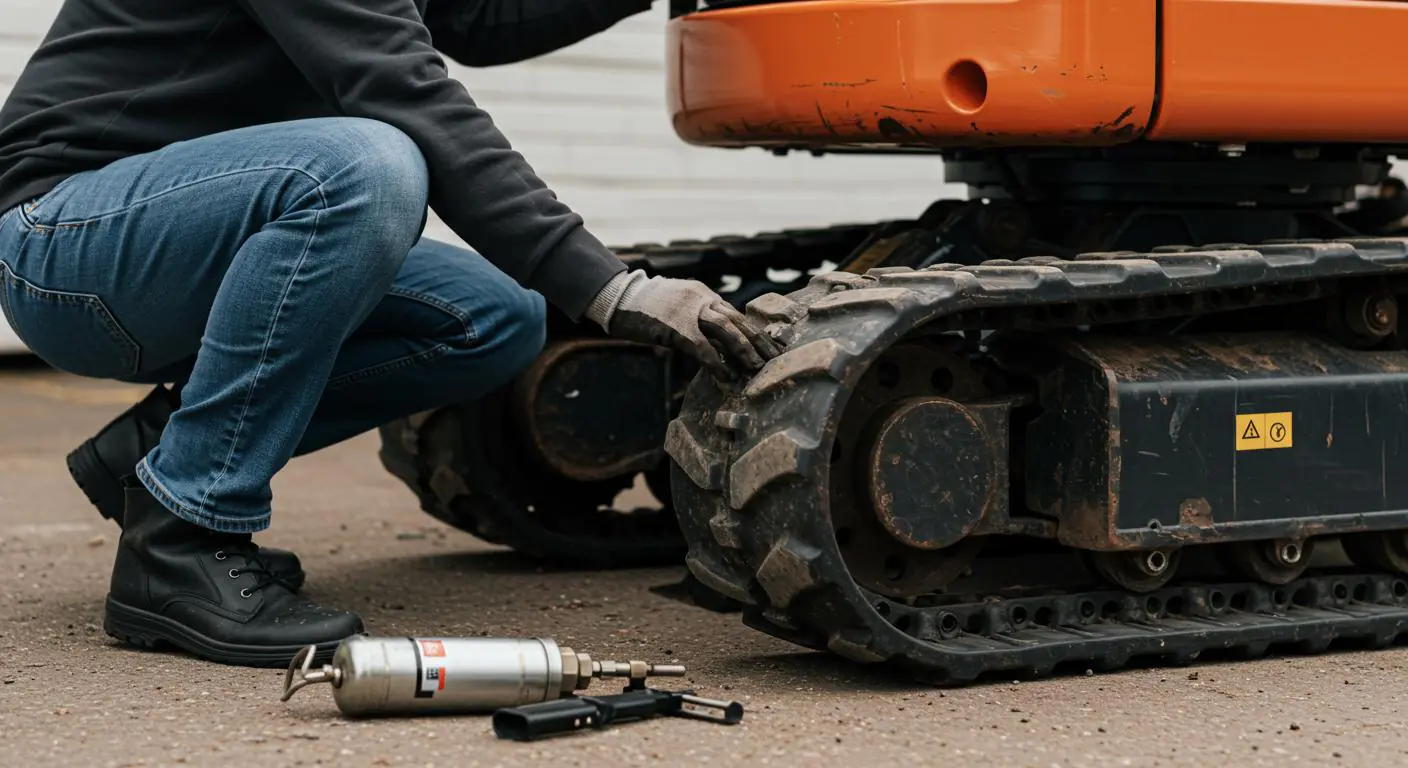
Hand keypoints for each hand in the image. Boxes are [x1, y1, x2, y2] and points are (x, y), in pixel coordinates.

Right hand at [606, 275, 782, 378]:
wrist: (620, 297)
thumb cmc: (646, 307)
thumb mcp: (678, 306)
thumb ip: (697, 318)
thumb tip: (713, 340)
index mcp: (705, 295)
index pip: (738, 314)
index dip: (756, 331)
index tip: (771, 346)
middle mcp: (703, 299)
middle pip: (739, 321)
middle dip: (758, 341)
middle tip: (774, 359)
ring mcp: (690, 311)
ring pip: (727, 330)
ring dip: (744, 350)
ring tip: (756, 368)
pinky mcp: (676, 327)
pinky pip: (702, 347)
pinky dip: (716, 362)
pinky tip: (726, 376)